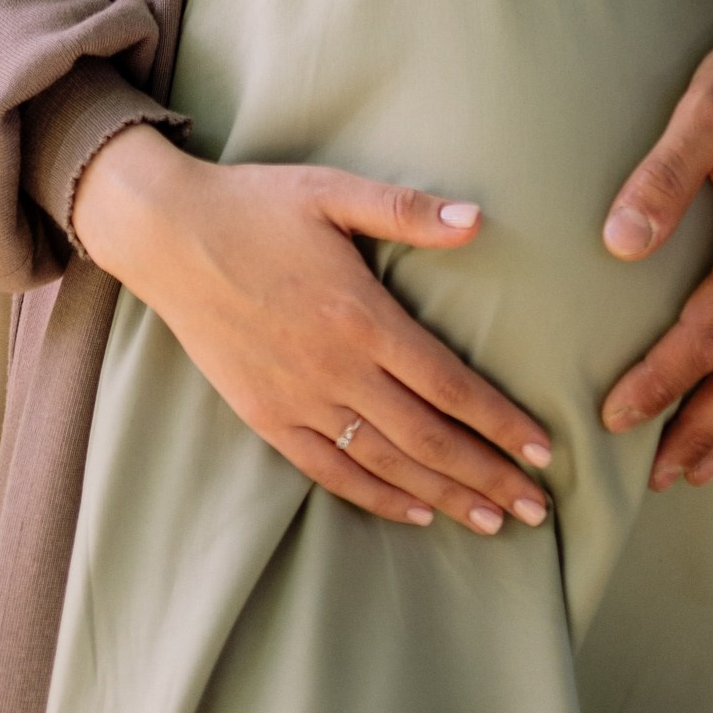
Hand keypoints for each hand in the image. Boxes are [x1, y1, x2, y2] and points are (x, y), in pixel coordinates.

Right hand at [70, 127, 552, 535]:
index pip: (449, 385)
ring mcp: (297, 399)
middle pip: (427, 438)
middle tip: (536, 509)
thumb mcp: (333, 191)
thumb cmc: (256, 205)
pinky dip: (376, 497)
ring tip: (492, 521)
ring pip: (385, 464)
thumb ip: (406, 211)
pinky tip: (415, 512)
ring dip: (443, 496)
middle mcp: (334, 369)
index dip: (501, 423)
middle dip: (488, 476)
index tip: (545, 451)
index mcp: (361, 316)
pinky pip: (329, 471)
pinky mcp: (266, 416)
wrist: (167, 234)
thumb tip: (478, 220)